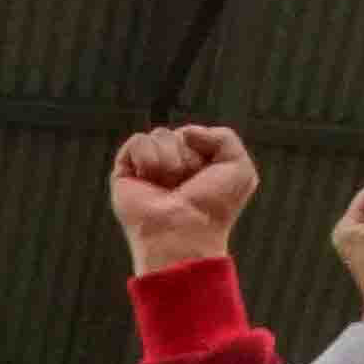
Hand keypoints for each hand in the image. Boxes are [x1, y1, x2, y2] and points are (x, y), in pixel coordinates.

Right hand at [106, 121, 255, 272]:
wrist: (184, 231)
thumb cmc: (213, 209)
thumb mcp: (239, 168)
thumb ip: (225, 137)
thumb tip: (186, 132)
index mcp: (196, 168)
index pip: (197, 135)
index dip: (205, 151)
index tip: (207, 179)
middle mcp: (171, 168)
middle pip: (179, 134)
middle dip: (187, 156)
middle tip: (186, 185)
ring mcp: (147, 170)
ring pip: (159, 135)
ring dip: (170, 159)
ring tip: (168, 186)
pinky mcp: (125, 174)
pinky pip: (138, 141)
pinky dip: (147, 157)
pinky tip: (150, 178)